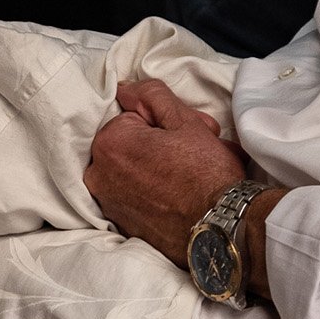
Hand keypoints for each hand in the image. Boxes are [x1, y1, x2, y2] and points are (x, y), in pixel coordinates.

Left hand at [84, 77, 248, 264]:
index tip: (185, 134)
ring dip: (158, 165)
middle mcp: (98, 174)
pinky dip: (152, 191)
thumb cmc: (206, 173)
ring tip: (189, 174)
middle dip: (161, 143)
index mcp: (109, 143)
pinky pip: (134, 194)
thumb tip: (125, 89)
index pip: (132, 117)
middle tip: (193, 153)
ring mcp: (108, 202)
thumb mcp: (184, 120)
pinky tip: (178, 194)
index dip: (163, 123)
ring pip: (133, 168)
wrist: (220, 229)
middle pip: (132, 143)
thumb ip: (151, 96)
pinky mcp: (121, 223)